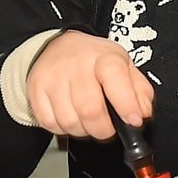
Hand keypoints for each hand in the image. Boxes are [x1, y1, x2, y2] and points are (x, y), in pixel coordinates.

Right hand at [24, 31, 154, 140]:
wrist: (57, 45)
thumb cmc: (94, 60)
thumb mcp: (124, 65)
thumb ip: (140, 90)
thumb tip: (142, 112)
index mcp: (103, 57)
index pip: (114, 78)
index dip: (126, 104)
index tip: (133, 121)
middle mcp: (76, 65)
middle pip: (90, 110)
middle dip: (104, 129)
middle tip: (107, 127)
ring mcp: (53, 77)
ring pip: (70, 122)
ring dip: (83, 131)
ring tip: (87, 120)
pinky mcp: (36, 89)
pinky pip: (50, 124)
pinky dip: (63, 129)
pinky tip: (69, 116)